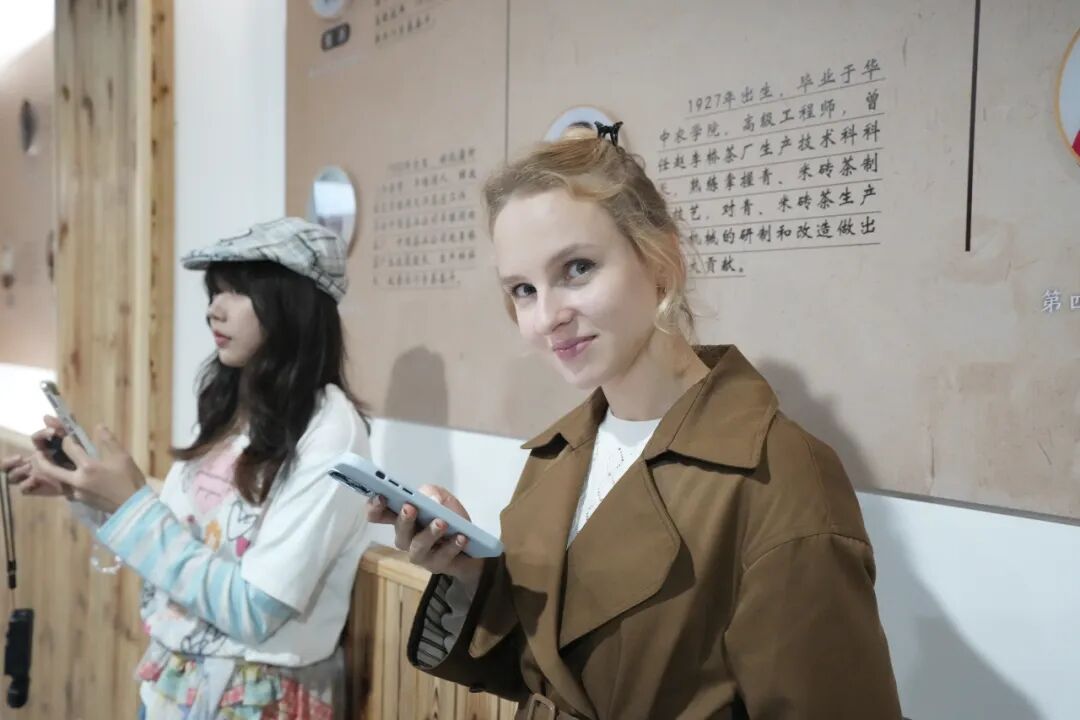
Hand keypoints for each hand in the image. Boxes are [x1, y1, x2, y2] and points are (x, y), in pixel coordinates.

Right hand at [2, 416, 71, 496]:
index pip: (35, 439)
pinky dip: (26, 484)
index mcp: (44, 449)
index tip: (53, 432)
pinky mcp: (38, 489)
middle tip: (19, 457)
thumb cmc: (79, 461)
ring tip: (29, 468)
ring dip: (16, 471)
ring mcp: (33, 477)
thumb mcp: (73, 443)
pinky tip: (35, 480)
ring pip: (12, 476)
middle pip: (9, 463)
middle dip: (7, 461)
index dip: (41, 434)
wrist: (88, 482)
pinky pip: (24, 489)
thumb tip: (46, 416)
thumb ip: (62, 428)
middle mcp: (34, 463)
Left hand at [28, 424, 145, 512]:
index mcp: (88, 467)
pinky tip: (71, 479)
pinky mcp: (81, 501)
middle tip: (37, 453)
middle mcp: (78, 480)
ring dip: (53, 473)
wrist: (133, 507)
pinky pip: (68, 489)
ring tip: (52, 466)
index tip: (67, 436)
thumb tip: (99, 426)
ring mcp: (77, 493)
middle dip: (42, 460)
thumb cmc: (130, 480)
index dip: (66, 440)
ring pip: (58, 481)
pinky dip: (65, 482)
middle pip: (51, 470)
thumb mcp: (123, 457)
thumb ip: (109, 441)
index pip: (69, 449)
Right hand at [366, 484, 483, 588]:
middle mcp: (406, 537)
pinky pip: (442, 557)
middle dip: (404, 519)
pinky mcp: (436, 565)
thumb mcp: (442, 498)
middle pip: (399, 531)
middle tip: (410, 507)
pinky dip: (452, 545)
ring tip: (441, 522)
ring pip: (419, 546)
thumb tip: (430, 498)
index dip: (375, 507)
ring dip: (430, 533)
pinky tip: (461, 537)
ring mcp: (419, 553)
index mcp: (402, 517)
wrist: (472, 543)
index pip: (379, 514)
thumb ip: (433, 492)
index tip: (380, 497)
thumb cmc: (449, 517)